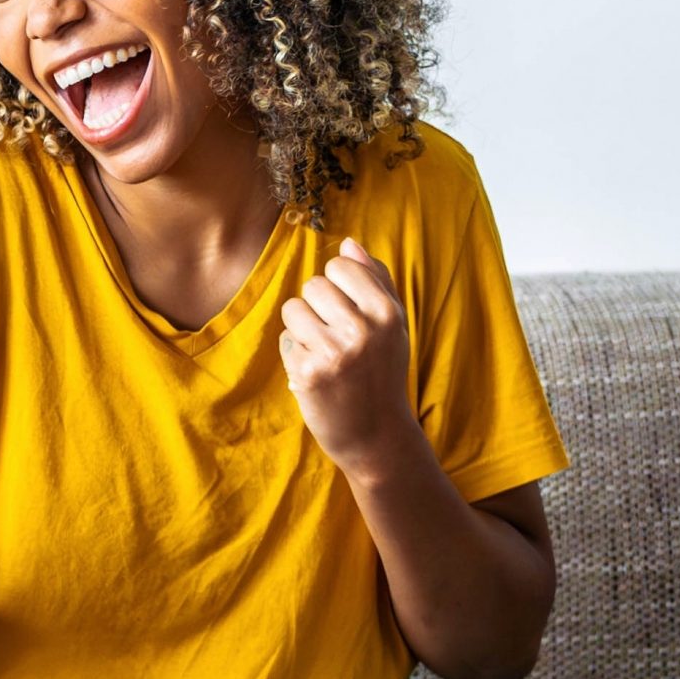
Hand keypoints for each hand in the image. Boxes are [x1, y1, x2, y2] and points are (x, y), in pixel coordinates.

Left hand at [280, 237, 419, 468]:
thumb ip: (376, 280)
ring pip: (293, 310)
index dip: (338, 286)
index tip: (349, 311)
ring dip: (303, 329)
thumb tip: (349, 243)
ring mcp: (334, 352)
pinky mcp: (308, 373)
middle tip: (337, 338)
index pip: (340, 265)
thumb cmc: (383, 372)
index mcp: (386, 312)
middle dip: (318, 307)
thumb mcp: (393, 325)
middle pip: (313, 285)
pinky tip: (318, 374)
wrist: (376, 434)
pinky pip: (286, 340)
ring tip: (326, 354)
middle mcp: (362, 330)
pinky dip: (297, 355)